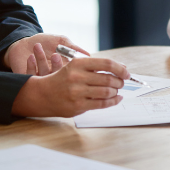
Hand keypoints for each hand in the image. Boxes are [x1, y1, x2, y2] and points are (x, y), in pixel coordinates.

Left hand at [5, 33, 88, 74]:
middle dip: (57, 66)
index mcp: (63, 69)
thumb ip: (73, 47)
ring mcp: (41, 80)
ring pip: (44, 76)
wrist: (24, 43)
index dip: (74, 70)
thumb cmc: (45, 41)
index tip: (74, 61)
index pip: (72, 74)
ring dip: (41, 61)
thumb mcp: (61, 41)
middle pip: (59, 79)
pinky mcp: (28, 81)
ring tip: (37, 47)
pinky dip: (31, 66)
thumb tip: (88, 55)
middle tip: (55, 54)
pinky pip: (31, 78)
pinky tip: (30, 57)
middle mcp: (53, 77)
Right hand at [11, 57, 128, 117]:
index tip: (126, 72)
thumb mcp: (76, 67)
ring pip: (106, 91)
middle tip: (122, 83)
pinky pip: (101, 104)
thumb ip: (96, 67)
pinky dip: (113, 101)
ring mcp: (77, 92)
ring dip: (116, 91)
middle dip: (119, 81)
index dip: (120, 68)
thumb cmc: (63, 79)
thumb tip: (122, 67)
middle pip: (108, 78)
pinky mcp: (78, 105)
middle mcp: (77, 76)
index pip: (106, 63)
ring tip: (116, 90)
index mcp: (78, 63)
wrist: (42, 94)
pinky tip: (116, 99)